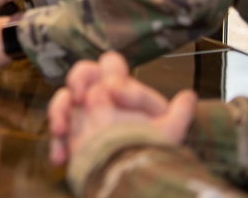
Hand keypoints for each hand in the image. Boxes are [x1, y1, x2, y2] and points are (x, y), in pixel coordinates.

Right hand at [47, 52, 197, 165]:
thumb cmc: (150, 153)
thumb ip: (180, 115)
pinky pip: (58, 130)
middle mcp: (101, 97)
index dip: (112, 76)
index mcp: (122, 90)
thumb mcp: (168, 135)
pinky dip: (57, 144)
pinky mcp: (72, 135)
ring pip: (64, 99)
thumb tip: (190, 95)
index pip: (112, 66)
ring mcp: (85, 115)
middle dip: (79, 78)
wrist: (130, 182)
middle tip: (79, 96)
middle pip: (84, 72)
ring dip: (60, 111)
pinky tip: (61, 158)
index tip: (113, 92)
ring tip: (62, 131)